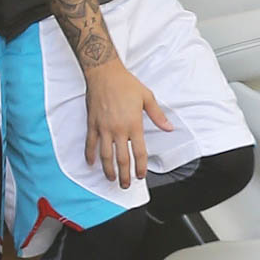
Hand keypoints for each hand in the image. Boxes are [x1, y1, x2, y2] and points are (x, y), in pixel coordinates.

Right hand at [85, 58, 172, 188]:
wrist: (104, 73)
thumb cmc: (126, 84)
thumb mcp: (147, 97)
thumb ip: (158, 115)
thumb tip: (169, 128)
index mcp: (134, 124)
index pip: (139, 152)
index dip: (141, 166)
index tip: (141, 175)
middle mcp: (118, 129)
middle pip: (122, 159)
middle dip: (124, 175)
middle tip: (125, 185)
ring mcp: (103, 128)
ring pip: (105, 155)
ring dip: (108, 170)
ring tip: (111, 179)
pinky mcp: (92, 124)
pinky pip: (90, 143)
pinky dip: (90, 155)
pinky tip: (91, 163)